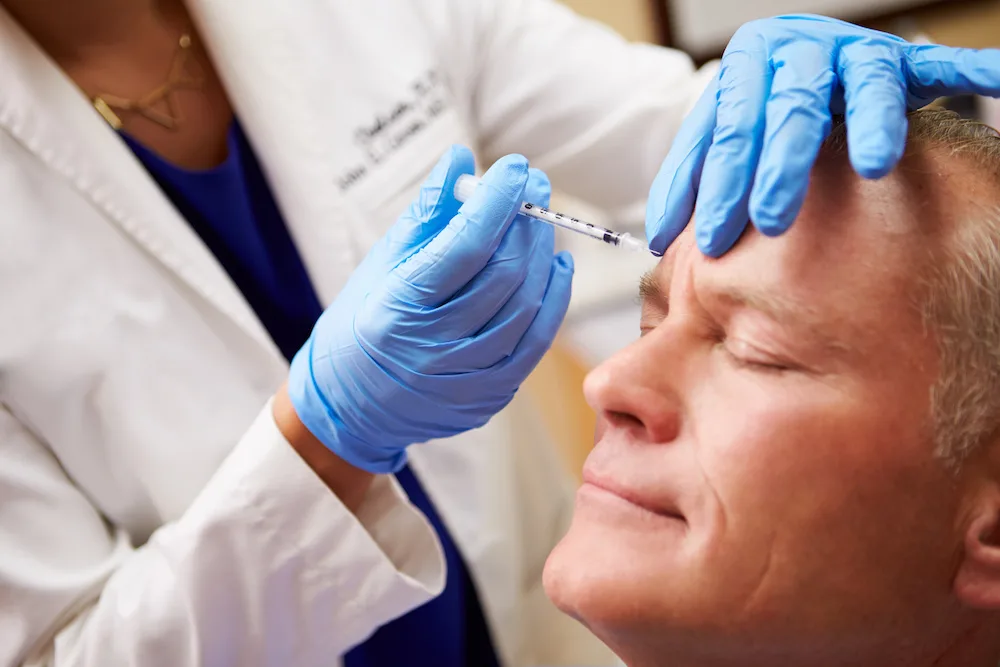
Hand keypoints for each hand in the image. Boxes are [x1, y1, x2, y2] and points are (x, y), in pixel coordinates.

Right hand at [287, 146, 571, 472]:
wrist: (351, 407)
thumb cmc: (361, 324)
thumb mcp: (382, 264)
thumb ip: (427, 213)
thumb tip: (463, 158)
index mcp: (398, 309)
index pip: (464, 247)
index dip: (497, 202)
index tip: (515, 167)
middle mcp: (434, 349)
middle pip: (502, 274)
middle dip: (525, 222)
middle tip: (533, 186)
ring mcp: (466, 379)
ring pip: (526, 306)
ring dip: (542, 256)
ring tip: (540, 223)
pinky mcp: (490, 396)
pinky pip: (536, 342)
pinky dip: (553, 299)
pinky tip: (555, 267)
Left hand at [646, 14, 999, 256]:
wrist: (792, 56)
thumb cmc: (753, 110)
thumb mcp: (716, 136)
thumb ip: (689, 179)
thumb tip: (657, 239)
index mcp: (745, 69)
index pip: (727, 131)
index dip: (714, 186)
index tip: (706, 240)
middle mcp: (798, 54)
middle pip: (787, 110)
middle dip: (777, 167)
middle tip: (769, 222)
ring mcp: (851, 53)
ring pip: (863, 84)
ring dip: (871, 123)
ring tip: (875, 164)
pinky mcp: (901, 59)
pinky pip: (940, 65)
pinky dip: (974, 71)